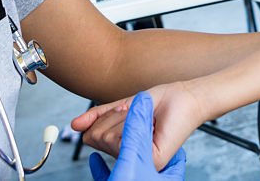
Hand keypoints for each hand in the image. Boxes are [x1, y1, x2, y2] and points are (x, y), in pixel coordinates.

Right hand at [74, 83, 205, 172]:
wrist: (185, 97)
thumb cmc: (159, 103)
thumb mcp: (124, 107)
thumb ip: (99, 116)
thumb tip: (74, 124)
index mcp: (125, 151)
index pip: (91, 136)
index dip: (106, 116)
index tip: (128, 111)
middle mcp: (132, 160)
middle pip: (97, 136)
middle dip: (116, 116)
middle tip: (140, 115)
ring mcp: (142, 161)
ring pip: (108, 135)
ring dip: (126, 117)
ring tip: (147, 118)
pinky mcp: (153, 159)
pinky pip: (122, 137)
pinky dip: (132, 119)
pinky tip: (145, 121)